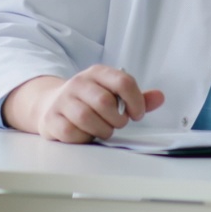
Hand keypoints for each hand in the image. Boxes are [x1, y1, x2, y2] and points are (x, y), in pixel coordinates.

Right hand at [3, 65, 165, 142]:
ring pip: (86, 117)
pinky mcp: (52, 119)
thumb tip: (160, 97)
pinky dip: (84, 138)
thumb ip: (136, 97)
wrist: (50, 104)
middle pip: (104, 101)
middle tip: (117, 123)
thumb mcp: (112, 93)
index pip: (123, 82)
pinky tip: (86, 134)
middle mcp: (78, 83)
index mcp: (97, 73)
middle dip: (117, 119)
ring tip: (103, 130)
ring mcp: (62, 100)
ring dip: (101, 130)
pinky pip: (71, 132)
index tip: (137, 114)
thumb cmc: (88, 101)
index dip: (136, 101)